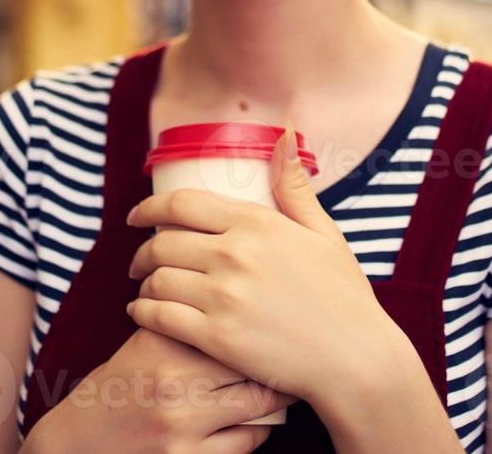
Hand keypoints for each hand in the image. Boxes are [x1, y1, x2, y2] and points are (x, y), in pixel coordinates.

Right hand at [25, 326, 294, 452]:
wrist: (78, 441)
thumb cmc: (122, 383)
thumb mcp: (147, 339)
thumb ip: (188, 312)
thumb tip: (244, 286)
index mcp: (164, 337)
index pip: (235, 321)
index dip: (266, 322)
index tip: (284, 321)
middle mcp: (173, 377)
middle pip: (254, 362)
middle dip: (278, 360)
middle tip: (292, 355)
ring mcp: (180, 422)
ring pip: (261, 406)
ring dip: (275, 399)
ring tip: (279, 388)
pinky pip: (247, 443)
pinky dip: (257, 431)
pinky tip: (252, 421)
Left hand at [124, 127, 404, 409]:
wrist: (355, 358)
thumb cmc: (342, 296)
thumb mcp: (324, 233)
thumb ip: (295, 187)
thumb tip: (284, 134)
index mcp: (257, 223)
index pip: (183, 203)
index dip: (148, 207)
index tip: (136, 216)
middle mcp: (235, 255)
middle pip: (163, 242)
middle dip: (143, 251)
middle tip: (139, 261)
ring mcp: (224, 297)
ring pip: (157, 279)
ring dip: (143, 283)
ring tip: (146, 289)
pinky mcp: (217, 337)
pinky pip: (160, 317)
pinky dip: (143, 312)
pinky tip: (143, 313)